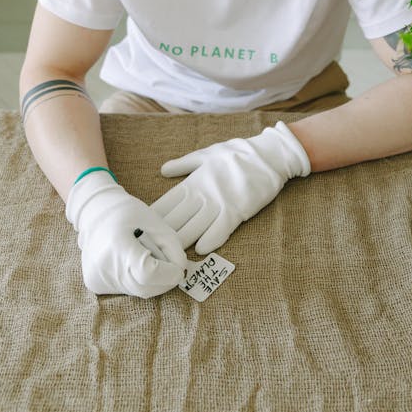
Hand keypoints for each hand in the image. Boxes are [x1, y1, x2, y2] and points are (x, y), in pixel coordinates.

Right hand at [66, 170, 187, 297]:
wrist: (95, 212)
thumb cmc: (128, 213)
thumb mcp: (157, 224)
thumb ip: (174, 249)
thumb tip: (180, 272)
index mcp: (119, 246)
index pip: (148, 273)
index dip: (168, 274)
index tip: (178, 269)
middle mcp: (104, 267)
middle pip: (145, 288)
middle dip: (164, 280)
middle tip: (169, 266)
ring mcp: (97, 278)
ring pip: (136, 292)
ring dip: (150, 282)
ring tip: (147, 258)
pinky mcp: (94, 284)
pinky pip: (125, 290)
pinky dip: (136, 281)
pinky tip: (131, 263)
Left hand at [152, 121, 310, 253]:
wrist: (269, 155)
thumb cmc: (237, 153)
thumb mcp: (207, 153)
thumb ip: (184, 164)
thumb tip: (162, 170)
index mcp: (194, 180)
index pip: (167, 202)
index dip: (153, 216)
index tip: (141, 228)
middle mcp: (203, 193)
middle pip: (177, 219)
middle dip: (162, 235)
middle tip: (148, 249)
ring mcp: (220, 203)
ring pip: (194, 228)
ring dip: (181, 243)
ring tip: (167, 257)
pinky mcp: (238, 210)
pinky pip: (220, 229)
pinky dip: (210, 240)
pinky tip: (199, 251)